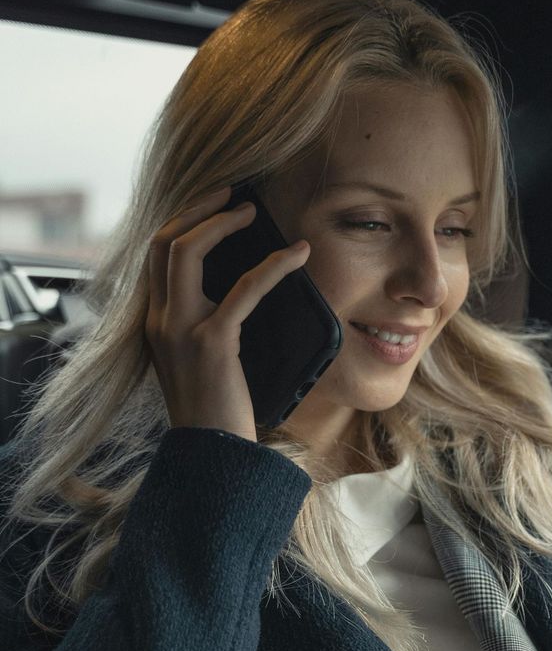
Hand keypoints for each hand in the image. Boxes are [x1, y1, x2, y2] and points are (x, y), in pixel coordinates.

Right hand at [145, 185, 309, 442]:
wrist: (214, 456)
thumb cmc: (218, 412)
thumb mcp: (202, 361)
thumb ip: (207, 324)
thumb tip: (240, 291)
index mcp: (155, 322)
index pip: (156, 255)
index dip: (184, 221)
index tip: (215, 204)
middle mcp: (158, 320)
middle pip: (163, 241)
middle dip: (197, 207)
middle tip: (233, 193)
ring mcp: (180, 330)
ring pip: (185, 251)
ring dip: (221, 222)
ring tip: (252, 210)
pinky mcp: (212, 343)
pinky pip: (243, 288)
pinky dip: (273, 265)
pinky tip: (297, 255)